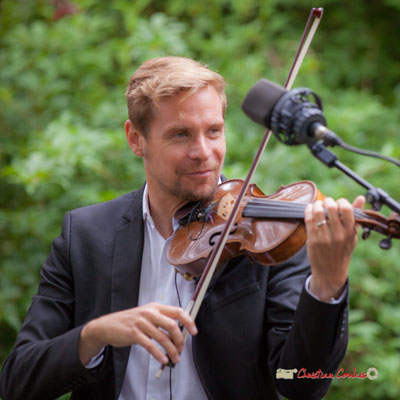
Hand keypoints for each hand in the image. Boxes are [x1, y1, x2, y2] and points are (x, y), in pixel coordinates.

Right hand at [79, 302, 197, 365]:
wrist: (108, 325)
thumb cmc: (130, 321)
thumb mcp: (147, 315)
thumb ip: (162, 321)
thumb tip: (178, 334)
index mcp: (155, 307)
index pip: (177, 311)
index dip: (188, 321)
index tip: (194, 331)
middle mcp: (150, 313)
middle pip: (173, 325)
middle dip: (180, 339)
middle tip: (181, 349)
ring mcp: (142, 322)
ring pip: (163, 338)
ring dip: (171, 350)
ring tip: (175, 359)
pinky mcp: (134, 333)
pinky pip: (150, 345)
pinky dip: (159, 354)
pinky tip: (163, 359)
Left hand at [304, 195, 364, 301]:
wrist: (330, 271)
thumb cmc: (342, 250)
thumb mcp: (352, 235)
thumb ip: (356, 217)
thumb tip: (361, 198)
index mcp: (349, 232)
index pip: (347, 209)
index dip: (342, 202)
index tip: (339, 203)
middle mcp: (338, 234)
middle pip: (331, 208)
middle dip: (328, 201)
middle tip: (326, 202)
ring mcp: (324, 237)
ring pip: (318, 213)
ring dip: (316, 204)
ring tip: (317, 204)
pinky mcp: (312, 239)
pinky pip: (309, 220)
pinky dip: (308, 210)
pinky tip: (310, 208)